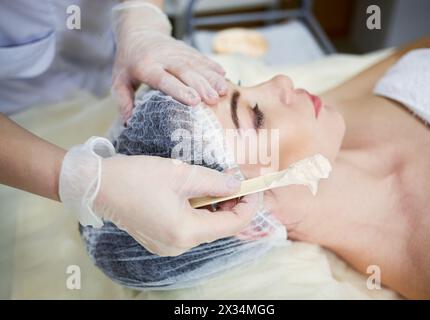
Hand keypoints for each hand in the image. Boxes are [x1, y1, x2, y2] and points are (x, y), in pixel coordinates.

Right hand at [96, 156, 257, 255]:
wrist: (99, 186)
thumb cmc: (137, 177)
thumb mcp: (182, 174)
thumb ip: (215, 181)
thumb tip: (238, 184)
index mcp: (186, 231)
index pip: (234, 223)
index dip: (250, 204)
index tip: (255, 185)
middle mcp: (179, 245)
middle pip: (221, 228)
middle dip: (233, 204)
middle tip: (236, 180)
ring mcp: (168, 246)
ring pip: (206, 228)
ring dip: (217, 207)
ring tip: (217, 184)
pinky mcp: (160, 240)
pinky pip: (190, 229)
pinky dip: (200, 213)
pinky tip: (198, 195)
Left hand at [111, 1, 227, 119]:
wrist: (139, 32)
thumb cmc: (129, 62)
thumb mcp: (119, 80)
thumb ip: (123, 100)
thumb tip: (128, 122)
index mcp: (145, 66)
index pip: (164, 79)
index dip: (179, 89)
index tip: (194, 101)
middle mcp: (163, 57)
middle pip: (185, 71)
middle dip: (201, 85)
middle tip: (213, 100)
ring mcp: (177, 52)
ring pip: (196, 64)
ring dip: (211, 78)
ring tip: (223, 92)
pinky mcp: (187, 49)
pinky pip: (201, 58)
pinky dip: (213, 67)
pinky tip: (224, 77)